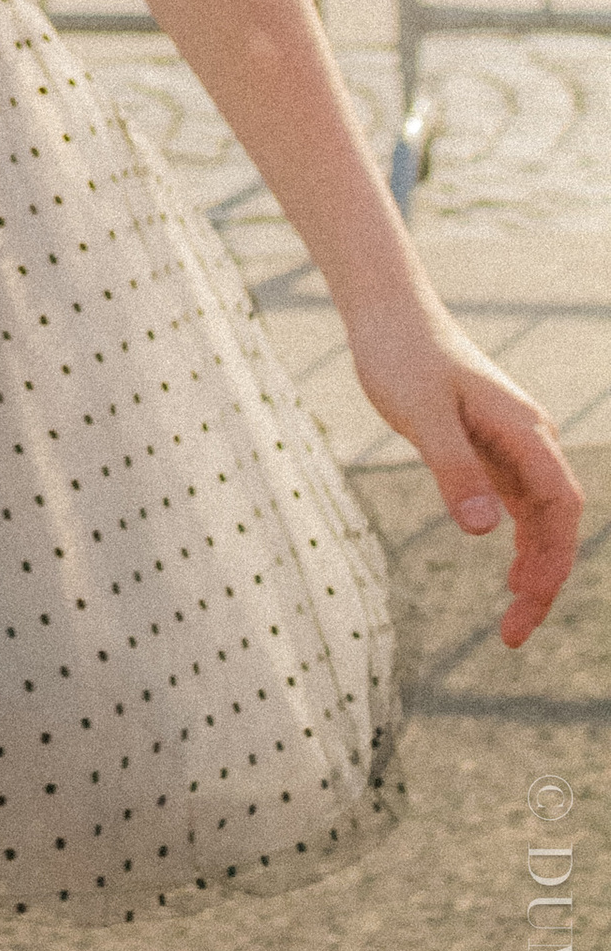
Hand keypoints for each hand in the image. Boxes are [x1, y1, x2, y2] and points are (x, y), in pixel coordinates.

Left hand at [347, 301, 583, 645]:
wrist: (389, 315)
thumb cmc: (402, 357)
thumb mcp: (421, 415)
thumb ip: (454, 469)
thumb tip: (485, 530)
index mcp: (525, 431)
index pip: (561, 508)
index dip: (552, 561)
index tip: (524, 604)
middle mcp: (532, 438)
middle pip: (558, 521)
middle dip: (545, 579)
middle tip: (513, 635)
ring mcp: (515, 443)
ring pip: (542, 517)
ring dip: (535, 565)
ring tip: (514, 619)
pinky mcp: (492, 446)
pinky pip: (521, 504)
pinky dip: (521, 540)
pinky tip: (511, 574)